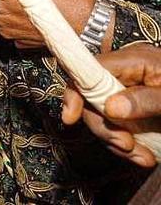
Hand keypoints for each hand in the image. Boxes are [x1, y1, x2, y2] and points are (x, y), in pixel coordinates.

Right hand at [62, 44, 160, 168]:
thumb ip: (145, 99)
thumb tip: (111, 107)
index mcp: (134, 60)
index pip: (88, 70)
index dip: (74, 92)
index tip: (71, 118)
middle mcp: (126, 75)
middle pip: (91, 99)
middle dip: (104, 127)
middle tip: (126, 146)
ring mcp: (129, 94)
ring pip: (103, 119)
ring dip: (117, 142)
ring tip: (142, 157)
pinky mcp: (135, 113)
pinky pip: (118, 130)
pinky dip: (128, 147)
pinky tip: (144, 156)